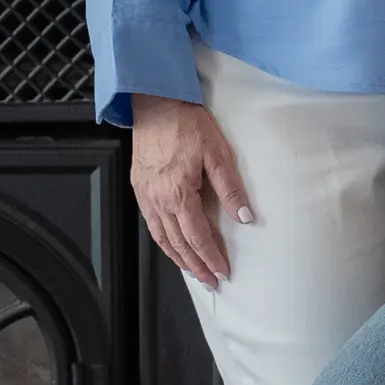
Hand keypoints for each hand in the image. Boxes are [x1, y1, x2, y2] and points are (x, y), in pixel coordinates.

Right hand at [130, 94, 253, 286]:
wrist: (156, 103)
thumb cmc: (186, 123)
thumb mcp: (218, 154)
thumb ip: (231, 190)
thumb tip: (245, 217)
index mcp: (179, 193)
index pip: (198, 236)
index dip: (211, 257)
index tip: (223, 271)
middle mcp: (158, 199)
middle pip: (178, 244)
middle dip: (196, 265)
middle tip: (210, 281)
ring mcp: (145, 195)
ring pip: (161, 238)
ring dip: (178, 258)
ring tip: (193, 271)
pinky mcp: (139, 188)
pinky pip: (151, 224)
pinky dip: (163, 241)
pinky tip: (171, 245)